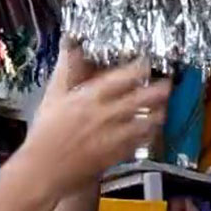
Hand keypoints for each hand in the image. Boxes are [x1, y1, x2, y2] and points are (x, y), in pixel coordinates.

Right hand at [23, 55, 168, 193]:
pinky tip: (151, 131)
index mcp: (90, 97)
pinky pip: (141, 143)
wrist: (43, 169)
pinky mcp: (117, 155)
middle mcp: (106, 115)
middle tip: (168, 84)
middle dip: (159, 90)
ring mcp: (114, 137)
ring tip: (163, 108)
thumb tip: (70, 42)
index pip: (124, 77)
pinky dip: (149, 135)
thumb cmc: (45, 131)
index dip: (141, 67)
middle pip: (142, 99)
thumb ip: (66, 67)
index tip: (148, 61)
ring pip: (147, 122)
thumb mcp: (53, 95)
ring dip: (159, 114)